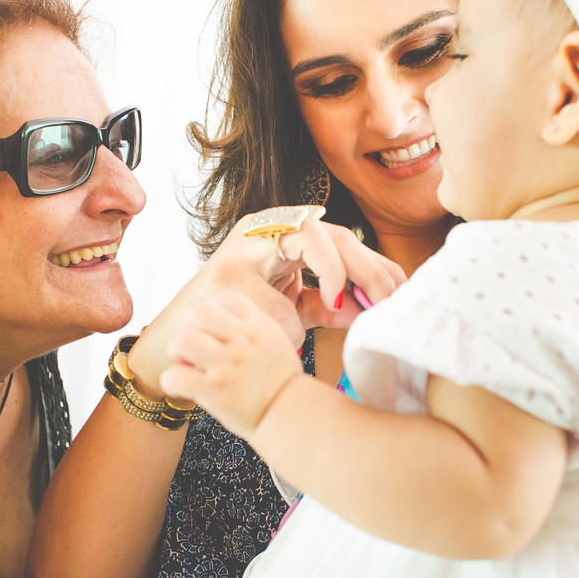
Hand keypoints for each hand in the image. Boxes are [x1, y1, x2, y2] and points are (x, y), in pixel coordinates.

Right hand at [127, 212, 404, 395]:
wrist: (178, 347)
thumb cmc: (235, 324)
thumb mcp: (290, 311)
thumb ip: (327, 304)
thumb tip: (370, 305)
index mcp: (281, 236)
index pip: (340, 238)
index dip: (376, 263)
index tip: (401, 292)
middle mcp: (264, 230)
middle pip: (331, 232)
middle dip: (367, 266)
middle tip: (388, 299)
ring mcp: (244, 248)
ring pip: (310, 240)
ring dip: (332, 280)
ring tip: (337, 306)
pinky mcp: (226, 275)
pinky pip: (277, 299)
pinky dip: (287, 323)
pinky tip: (284, 335)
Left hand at [159, 290, 302, 437]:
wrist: (291, 415)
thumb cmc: (281, 381)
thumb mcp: (277, 341)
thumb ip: (253, 324)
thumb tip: (222, 315)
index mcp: (259, 327)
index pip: (224, 299)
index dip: (210, 311)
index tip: (210, 330)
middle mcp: (244, 342)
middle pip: (199, 312)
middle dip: (188, 327)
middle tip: (191, 348)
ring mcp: (229, 365)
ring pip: (184, 338)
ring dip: (177, 351)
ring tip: (185, 365)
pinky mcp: (215, 391)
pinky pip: (177, 376)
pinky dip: (170, 381)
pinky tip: (179, 388)